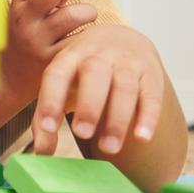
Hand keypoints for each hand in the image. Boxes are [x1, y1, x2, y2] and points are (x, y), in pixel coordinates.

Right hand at [2, 0, 98, 95]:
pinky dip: (90, 35)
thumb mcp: (21, 15)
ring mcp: (36, 42)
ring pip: (71, 15)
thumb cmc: (21, 41)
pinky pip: (79, 42)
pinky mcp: (51, 61)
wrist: (6, 80)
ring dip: (89, 10)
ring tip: (89, 14)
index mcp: (16, 5)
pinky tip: (89, 36)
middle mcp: (23, 21)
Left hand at [32, 24, 164, 156]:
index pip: (56, 75)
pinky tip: (142, 138)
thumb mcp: (61, 84)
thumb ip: (47, 116)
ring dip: (117, 119)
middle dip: (88, 105)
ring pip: (124, 87)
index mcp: (69, 57)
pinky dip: (148, 117)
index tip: (48, 128)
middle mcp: (98, 55)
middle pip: (94, 74)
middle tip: (82, 133)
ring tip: (109, 148)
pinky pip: (152, 95)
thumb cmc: (82, 71)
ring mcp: (127, 63)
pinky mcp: (151, 75)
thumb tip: (41, 153)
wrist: (121, 39)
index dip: (50, 100)